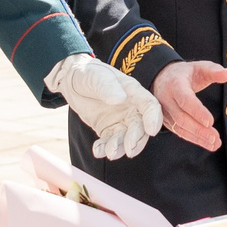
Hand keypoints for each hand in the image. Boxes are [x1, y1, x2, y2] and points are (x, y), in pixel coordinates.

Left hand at [47, 53, 162, 160]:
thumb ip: (108, 87)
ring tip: (110, 152)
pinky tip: (98, 151)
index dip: (154, 118)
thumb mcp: (97, 77)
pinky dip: (104, 149)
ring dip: (120, 148)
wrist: (73, 81)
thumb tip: (119, 99)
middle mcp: (131, 109)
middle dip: (136, 140)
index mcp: (134, 93)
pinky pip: (109, 142)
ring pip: (125, 138)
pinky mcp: (107, 130)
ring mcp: (120, 121)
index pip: (149, 106)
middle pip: (140, 127)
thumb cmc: (89, 73)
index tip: (151, 131)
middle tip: (129, 150)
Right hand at [153, 60, 226, 151]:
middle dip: (199, 130)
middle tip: (215, 137)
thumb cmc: (184, 73)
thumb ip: (213, 70)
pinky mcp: (168, 121)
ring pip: (180, 128)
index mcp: (175, 85)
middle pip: (182, 118)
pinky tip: (208, 144)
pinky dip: (194, 139)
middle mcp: (167, 100)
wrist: (162, 78)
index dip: (197, 112)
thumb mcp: (198, 67)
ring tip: (214, 143)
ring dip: (198, 137)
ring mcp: (165, 112)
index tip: (210, 122)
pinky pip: (180, 132)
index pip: (185, 100)